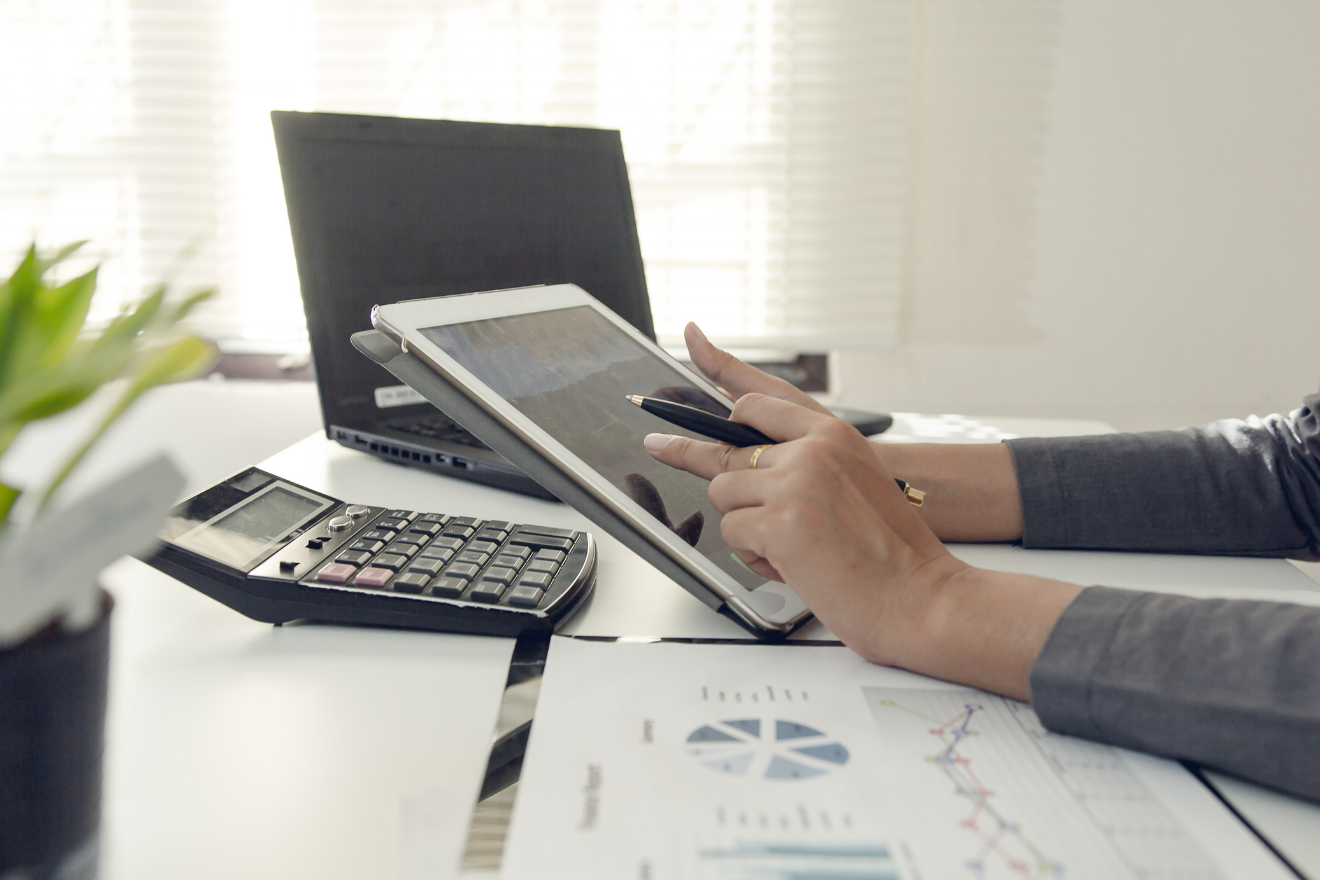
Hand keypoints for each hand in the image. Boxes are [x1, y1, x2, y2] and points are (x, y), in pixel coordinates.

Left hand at [683, 322, 1026, 543]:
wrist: (920, 595)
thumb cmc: (891, 550)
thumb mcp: (857, 481)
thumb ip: (809, 460)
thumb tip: (751, 460)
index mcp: (832, 433)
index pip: (760, 396)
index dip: (718, 369)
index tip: (692, 340)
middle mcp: (812, 449)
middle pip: (727, 450)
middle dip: (694, 457)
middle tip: (656, 444)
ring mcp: (795, 483)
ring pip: (724, 492)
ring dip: (745, 525)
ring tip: (791, 546)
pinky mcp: (780, 522)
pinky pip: (733, 531)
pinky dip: (754, 554)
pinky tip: (793, 564)